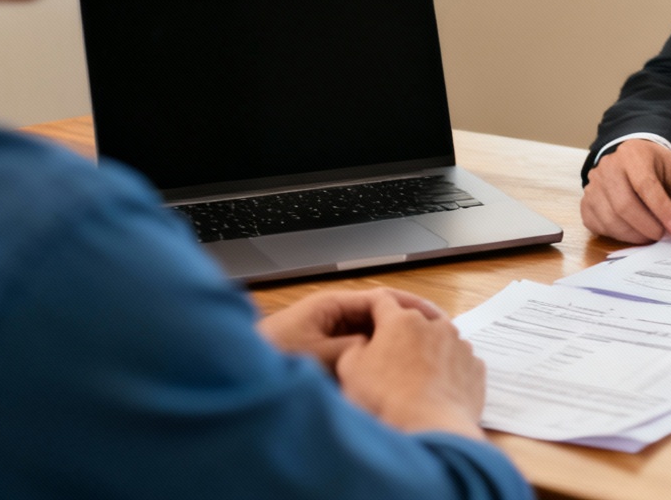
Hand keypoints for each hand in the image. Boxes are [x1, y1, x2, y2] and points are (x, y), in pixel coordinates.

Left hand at [257, 288, 436, 369]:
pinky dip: (373, 358)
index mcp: (331, 305)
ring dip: (390, 344)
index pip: (382, 298)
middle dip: (405, 326)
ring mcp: (328, 333)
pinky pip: (357, 351)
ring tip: (418, 356)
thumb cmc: (269, 357)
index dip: (410, 307)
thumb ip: (354, 349)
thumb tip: (382, 349)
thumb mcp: (318, 355)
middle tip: (434, 338)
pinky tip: (388, 373)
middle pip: (379, 315)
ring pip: (370, 335)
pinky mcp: (323, 352)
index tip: (432, 318)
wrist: (236, 373)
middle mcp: (332, 315)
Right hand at [335, 293, 487, 439]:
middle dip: (403, 336)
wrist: (430, 427)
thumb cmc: (387, 398)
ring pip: (440, 341)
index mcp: (401, 320)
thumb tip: (363, 346)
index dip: (372, 310)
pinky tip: (437, 390)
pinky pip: (459, 363)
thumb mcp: (350, 370)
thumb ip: (354, 348)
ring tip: (416, 380)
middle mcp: (435, 325)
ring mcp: (460, 345)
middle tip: (392, 361)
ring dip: (429, 353)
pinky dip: (449, 372)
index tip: (368, 321)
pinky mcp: (476, 367)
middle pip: (415, 322)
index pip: (382, 302)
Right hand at [580, 139, 670, 242]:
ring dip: (634, 235)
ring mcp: (593, 185)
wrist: (636, 164)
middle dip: (648, 227)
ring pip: (610, 219)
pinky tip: (633, 232)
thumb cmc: (660, 169)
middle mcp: (608, 166)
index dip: (663, 211)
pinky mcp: (585, 202)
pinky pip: (597, 225)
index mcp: (633, 153)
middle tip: (664, 236)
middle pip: (624, 205)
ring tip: (651, 235)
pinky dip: (617, 235)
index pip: (646, 185)